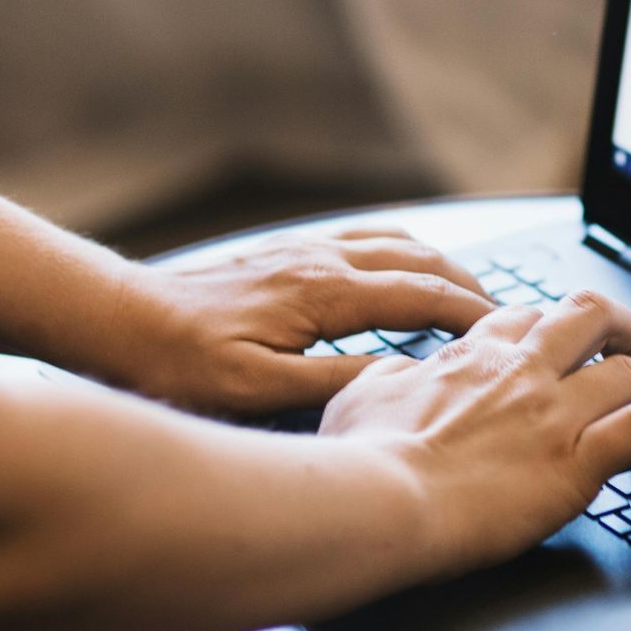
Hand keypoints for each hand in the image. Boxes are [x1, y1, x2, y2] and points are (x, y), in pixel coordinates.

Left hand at [105, 227, 496, 416]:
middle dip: (471, 284)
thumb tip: (405, 379)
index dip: (475, 316)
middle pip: (421, 259)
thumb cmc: (179, 364)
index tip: (512, 335)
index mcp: (325, 293)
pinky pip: (363, 239)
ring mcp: (302, 249)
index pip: (424, 295)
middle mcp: (320, 259)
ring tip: (469, 293)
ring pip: (395, 242)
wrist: (118, 321)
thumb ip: (340, 383)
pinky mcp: (284, 253)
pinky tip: (402, 270)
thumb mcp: (263, 391)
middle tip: (507, 318)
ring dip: (440, 264)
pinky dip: (401, 252)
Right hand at [319, 291, 630, 575]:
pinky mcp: (577, 461)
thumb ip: (391, 377)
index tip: (554, 349)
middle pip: (590, 316)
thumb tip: (401, 372)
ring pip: (629, 371)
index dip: (547, 330)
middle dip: (617, 328)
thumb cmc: (359, 459)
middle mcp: (520, 373)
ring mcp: (553, 414)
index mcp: (470, 357)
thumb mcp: (359, 397)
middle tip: (625, 350)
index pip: (524, 318)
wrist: (378, 502)